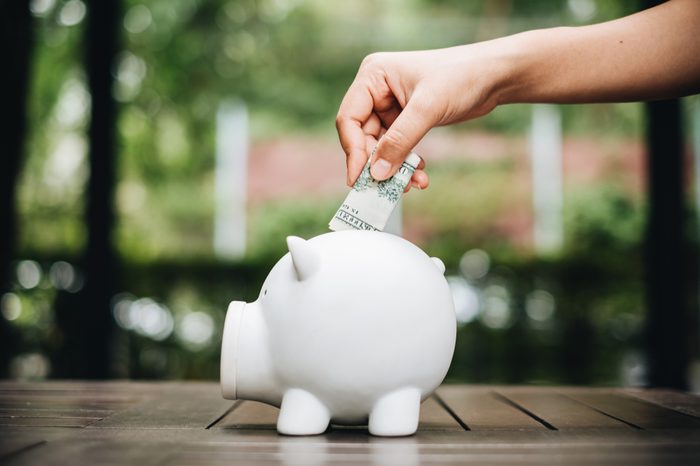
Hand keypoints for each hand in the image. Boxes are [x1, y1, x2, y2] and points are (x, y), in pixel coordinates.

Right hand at [335, 45, 504, 186]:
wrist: (495, 75)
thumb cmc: (462, 76)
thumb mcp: (427, 109)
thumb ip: (400, 141)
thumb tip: (377, 174)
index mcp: (373, 76)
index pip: (350, 119)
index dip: (353, 151)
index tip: (359, 179)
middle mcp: (377, 90)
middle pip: (363, 137)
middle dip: (378, 164)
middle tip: (387, 189)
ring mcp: (391, 105)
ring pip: (381, 147)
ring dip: (395, 168)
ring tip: (413, 183)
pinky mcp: (406, 118)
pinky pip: (397, 147)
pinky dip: (406, 163)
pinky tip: (420, 174)